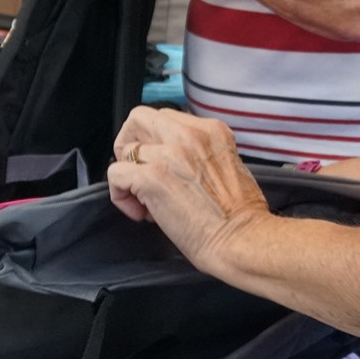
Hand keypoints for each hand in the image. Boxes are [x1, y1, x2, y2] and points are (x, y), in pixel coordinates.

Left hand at [106, 107, 271, 275]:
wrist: (244, 241)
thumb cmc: (241, 216)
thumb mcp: (227, 164)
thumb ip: (199, 153)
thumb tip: (170, 159)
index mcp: (210, 131)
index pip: (164, 118)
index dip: (155, 140)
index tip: (158, 161)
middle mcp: (188, 136)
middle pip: (138, 119)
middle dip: (130, 144)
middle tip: (137, 171)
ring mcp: (168, 155)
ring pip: (126, 151)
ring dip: (129, 177)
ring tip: (146, 203)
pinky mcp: (151, 178)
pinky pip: (115, 175)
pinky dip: (120, 195)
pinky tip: (140, 212)